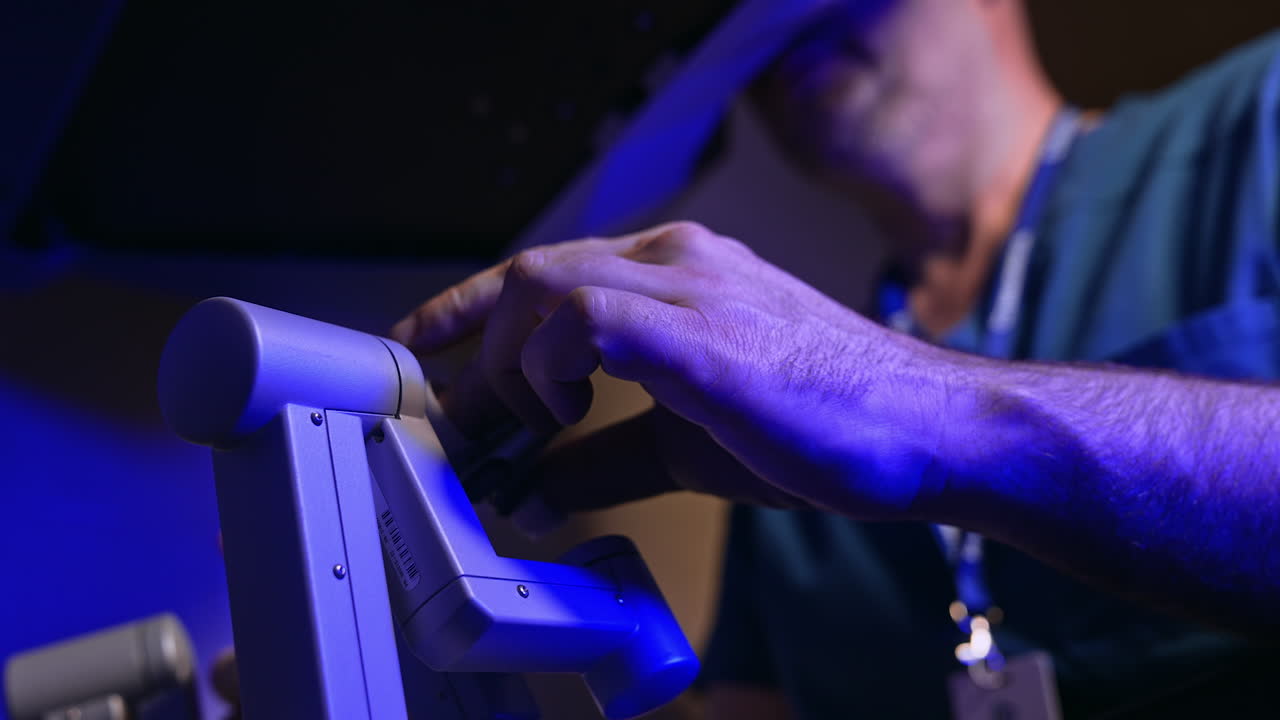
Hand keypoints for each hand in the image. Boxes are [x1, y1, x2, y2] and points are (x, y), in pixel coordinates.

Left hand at [392, 222, 944, 517]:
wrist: (929, 430)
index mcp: (675, 273)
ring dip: (507, 368)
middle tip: (449, 419)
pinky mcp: (703, 332)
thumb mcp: (688, 442)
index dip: (465, 310)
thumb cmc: (826, 422)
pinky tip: (562, 418)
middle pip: (526, 273)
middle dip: (466, 347)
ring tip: (520, 432)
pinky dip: (548, 371)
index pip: (542, 271)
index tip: (421, 356)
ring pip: (543, 286)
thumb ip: (605, 456)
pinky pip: (585, 321)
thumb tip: (537, 486)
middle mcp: (677, 261)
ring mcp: (691, 287)